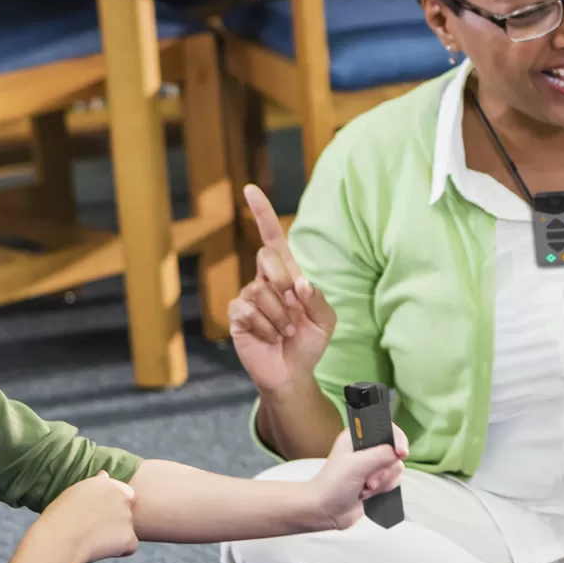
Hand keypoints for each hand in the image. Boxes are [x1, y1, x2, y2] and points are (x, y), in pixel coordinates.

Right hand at [33, 472, 137, 562]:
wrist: (56, 541)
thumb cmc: (58, 520)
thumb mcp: (72, 494)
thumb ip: (94, 486)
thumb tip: (105, 474)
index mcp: (106, 483)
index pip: (121, 493)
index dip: (107, 509)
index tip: (91, 517)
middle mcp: (120, 496)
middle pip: (124, 513)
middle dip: (113, 522)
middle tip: (88, 529)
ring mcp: (127, 517)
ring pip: (126, 529)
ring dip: (115, 536)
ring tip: (90, 539)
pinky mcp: (130, 537)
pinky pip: (129, 546)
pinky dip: (119, 551)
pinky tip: (98, 549)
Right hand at [230, 185, 337, 393]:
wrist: (293, 372)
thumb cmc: (310, 342)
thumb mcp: (326, 321)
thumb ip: (318, 299)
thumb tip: (299, 283)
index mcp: (287, 274)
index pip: (272, 238)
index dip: (262, 214)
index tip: (249, 189)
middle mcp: (264, 280)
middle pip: (267, 258)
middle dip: (284, 283)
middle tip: (294, 309)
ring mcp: (248, 297)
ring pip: (261, 290)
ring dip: (280, 317)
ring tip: (285, 331)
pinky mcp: (237, 316)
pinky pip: (248, 311)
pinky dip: (266, 327)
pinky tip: (270, 338)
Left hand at [307, 425, 407, 530]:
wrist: (324, 511)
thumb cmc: (331, 485)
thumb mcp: (356, 465)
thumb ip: (381, 454)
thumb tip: (399, 453)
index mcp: (358, 437)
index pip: (387, 430)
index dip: (397, 440)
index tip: (401, 453)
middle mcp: (367, 449)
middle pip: (395, 452)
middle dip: (385, 469)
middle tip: (368, 479)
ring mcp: (373, 467)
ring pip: (396, 468)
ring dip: (383, 481)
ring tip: (365, 488)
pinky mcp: (377, 482)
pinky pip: (394, 481)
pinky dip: (385, 489)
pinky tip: (369, 494)